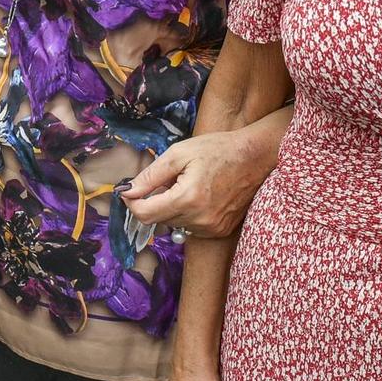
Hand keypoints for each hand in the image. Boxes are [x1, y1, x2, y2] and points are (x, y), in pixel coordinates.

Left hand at [120, 130, 271, 237]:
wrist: (255, 157)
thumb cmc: (217, 150)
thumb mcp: (178, 154)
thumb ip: (150, 176)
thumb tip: (127, 191)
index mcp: (187, 199)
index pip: (144, 214)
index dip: (131, 202)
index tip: (129, 190)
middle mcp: (200, 219)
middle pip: (158, 220)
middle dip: (154, 200)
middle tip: (167, 179)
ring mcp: (212, 228)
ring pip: (174, 224)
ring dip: (171, 207)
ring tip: (187, 185)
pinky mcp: (220, 230)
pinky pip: (191, 227)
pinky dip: (187, 213)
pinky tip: (199, 195)